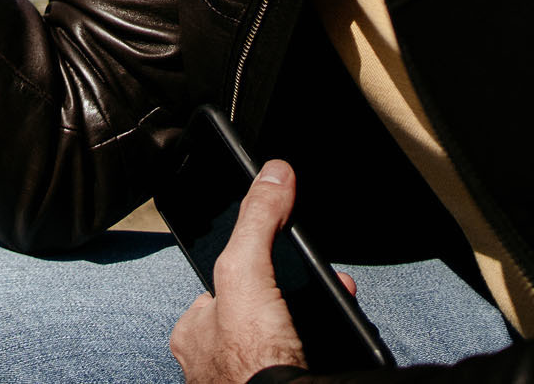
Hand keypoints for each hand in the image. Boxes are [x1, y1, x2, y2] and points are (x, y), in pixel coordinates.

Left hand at [170, 160, 342, 382]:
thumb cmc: (252, 358)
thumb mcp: (246, 270)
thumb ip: (257, 222)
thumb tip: (274, 171)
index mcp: (194, 333)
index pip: (223, 288)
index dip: (258, 270)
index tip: (287, 266)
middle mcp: (213, 363)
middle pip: (259, 314)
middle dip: (294, 298)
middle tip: (327, 289)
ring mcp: (244, 382)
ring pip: (283, 342)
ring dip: (312, 324)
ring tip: (339, 309)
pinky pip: (302, 365)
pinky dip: (323, 352)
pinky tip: (338, 342)